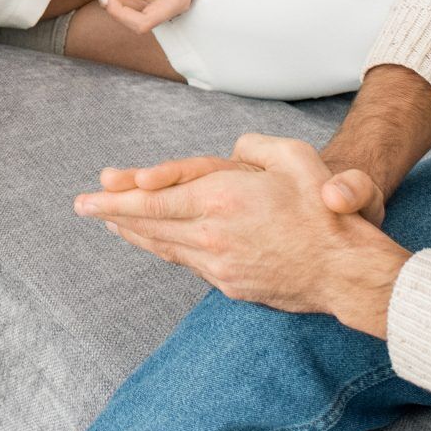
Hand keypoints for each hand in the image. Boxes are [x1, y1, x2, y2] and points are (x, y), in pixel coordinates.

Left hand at [74, 134, 409, 335]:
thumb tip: (235, 150)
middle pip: (149, 224)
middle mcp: (211, 234)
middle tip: (82, 206)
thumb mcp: (293, 157)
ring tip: (110, 223)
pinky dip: (164, 250)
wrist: (347, 272)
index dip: (118, 197)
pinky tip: (156, 243)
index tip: (92, 193)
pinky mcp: (230, 284)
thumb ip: (254, 146)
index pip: (153, 198)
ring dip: (133, 233)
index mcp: (220, 199)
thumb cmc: (325, 210)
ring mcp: (219, 264)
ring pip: (164, 246)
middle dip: (112, 214)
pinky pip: (186, 263)